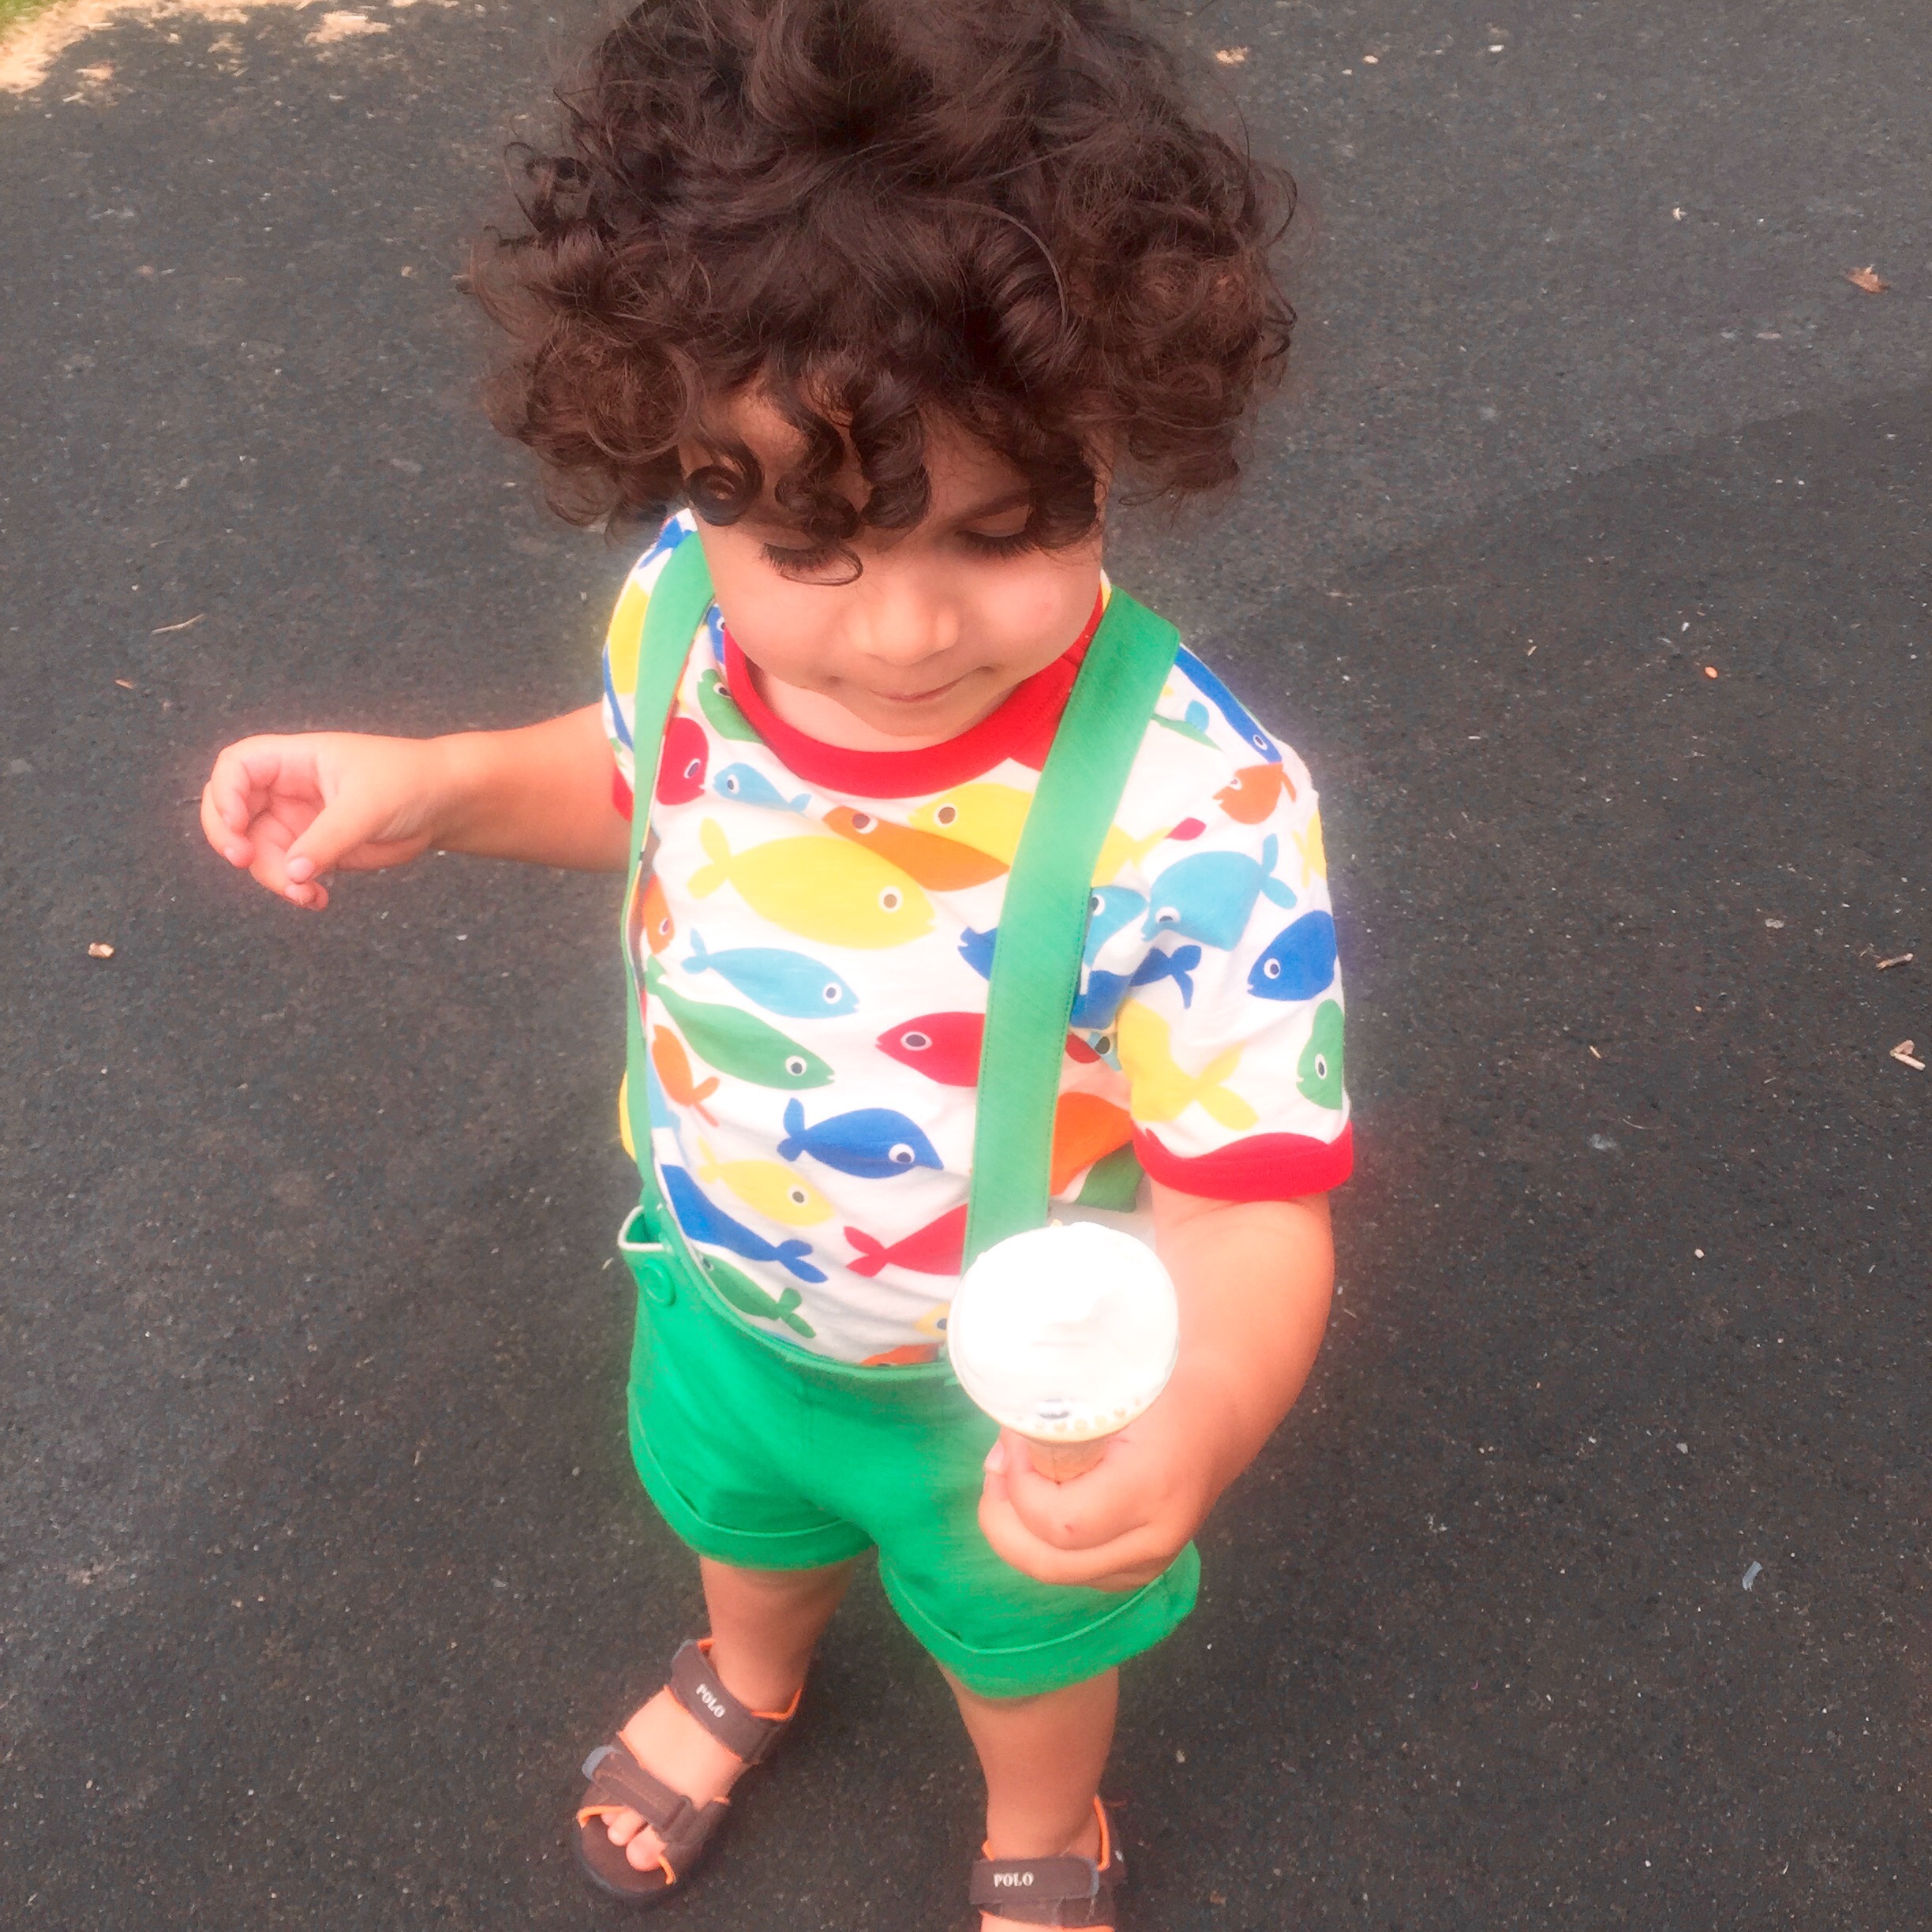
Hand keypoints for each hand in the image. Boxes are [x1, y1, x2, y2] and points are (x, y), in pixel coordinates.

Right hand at [200, 732, 451, 909]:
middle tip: (246, 863)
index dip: (224, 793)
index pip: (236, 767)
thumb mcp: (368, 806)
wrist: (444, 804)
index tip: (236, 822)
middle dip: (231, 840)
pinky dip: (295, 890)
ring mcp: (298, 822)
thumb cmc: (409, 782)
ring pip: (258, 853)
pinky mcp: (315, 851)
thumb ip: (328, 838)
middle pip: (233, 814)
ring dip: (273, 877)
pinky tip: (317, 899)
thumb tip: (293, 872)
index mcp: (294, 760)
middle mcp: (287, 790)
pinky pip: (288, 875)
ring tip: (307, 894)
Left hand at [974, 1375, 1229, 1592]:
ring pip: (1056, 1574)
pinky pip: (1073, 1572)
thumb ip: (1052, 1419)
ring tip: (1009, 1485)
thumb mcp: (1111, 1387)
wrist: (1216, 1418)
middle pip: (1050, 1563)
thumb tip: (997, 1460)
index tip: (1011, 1443)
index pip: (1060, 1522)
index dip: (1018, 1487)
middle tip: (994, 1472)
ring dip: (1017, 1534)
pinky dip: (1042, 1544)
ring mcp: (1150, 1563)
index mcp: (1151, 1486)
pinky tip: (1038, 1504)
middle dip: (1004, 1520)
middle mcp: (1155, 1537)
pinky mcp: (1140, 1572)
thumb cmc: (1162, 1391)